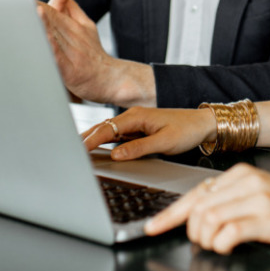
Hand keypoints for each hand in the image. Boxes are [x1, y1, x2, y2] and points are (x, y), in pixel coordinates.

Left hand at [37, 0, 155, 105]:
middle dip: (34, 11)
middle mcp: (72, 36)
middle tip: (18, 2)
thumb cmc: (94, 54)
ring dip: (41, 25)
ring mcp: (72, 53)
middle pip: (50, 20)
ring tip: (31, 13)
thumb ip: (72, 7)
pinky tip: (43, 39)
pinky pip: (59, 57)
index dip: (35, 4)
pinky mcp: (71, 71)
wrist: (112, 78)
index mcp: (73, 24)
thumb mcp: (86, 25)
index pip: (51, 10)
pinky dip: (51, 47)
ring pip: (53, 36)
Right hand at [81, 106, 215, 159]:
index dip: (90, 140)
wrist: (203, 124)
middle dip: (84, 138)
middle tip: (67, 150)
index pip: (106, 129)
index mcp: (136, 116)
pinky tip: (96, 150)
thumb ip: (139, 148)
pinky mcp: (138, 130)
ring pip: (108, 132)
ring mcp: (135, 124)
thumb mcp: (165, 142)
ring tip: (75, 151)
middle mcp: (133, 117)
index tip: (76, 149)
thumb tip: (116, 154)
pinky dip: (104, 142)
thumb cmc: (187, 129)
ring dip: (92, 140)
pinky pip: (117, 136)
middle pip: (102, 128)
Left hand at [144, 163, 269, 253]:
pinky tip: (229, 247)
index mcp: (240, 174)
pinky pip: (227, 234)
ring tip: (218, 245)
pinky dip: (221, 246)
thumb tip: (197, 214)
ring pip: (207, 220)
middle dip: (192, 232)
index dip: (170, 214)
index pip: (194, 193)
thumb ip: (230, 199)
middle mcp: (245, 182)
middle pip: (197, 208)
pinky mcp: (266, 218)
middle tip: (204, 243)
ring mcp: (257, 199)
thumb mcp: (259, 194)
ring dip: (205, 240)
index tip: (153, 227)